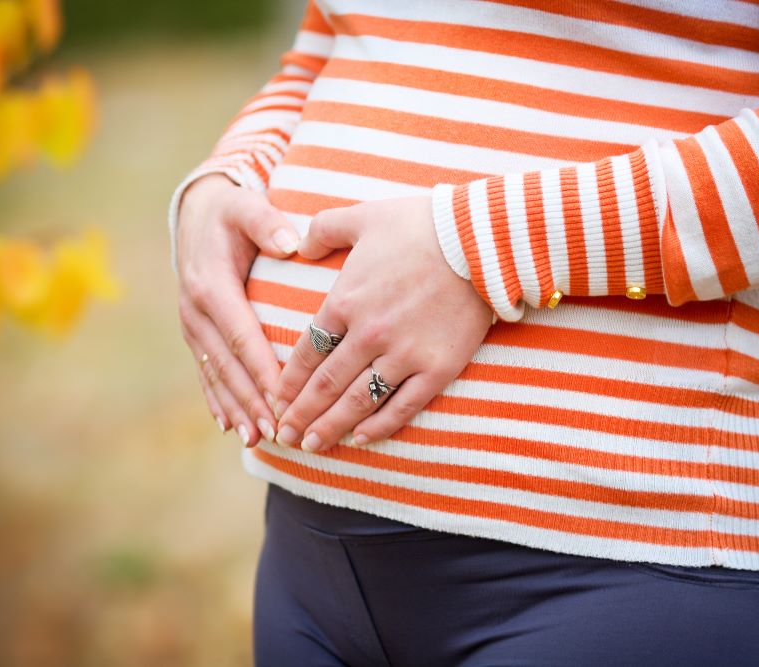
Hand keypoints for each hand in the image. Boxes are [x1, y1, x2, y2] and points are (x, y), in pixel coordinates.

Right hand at [175, 173, 298, 446]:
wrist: (195, 213)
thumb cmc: (230, 212)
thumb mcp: (246, 206)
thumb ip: (266, 222)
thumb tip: (290, 243)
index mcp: (211, 287)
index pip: (242, 337)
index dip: (262, 371)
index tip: (285, 398)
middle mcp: (196, 313)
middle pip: (229, 365)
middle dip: (253, 401)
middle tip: (278, 430)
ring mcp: (193, 326)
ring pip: (216, 375)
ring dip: (237, 408)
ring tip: (258, 438)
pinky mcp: (196, 334)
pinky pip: (207, 372)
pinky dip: (218, 400)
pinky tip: (231, 425)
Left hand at [271, 195, 493, 452]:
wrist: (481, 239)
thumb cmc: (420, 223)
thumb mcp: (362, 216)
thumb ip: (323, 230)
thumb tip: (297, 244)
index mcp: (344, 301)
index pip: (308, 352)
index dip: (288, 382)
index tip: (276, 401)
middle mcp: (368, 334)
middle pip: (325, 385)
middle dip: (300, 415)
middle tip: (282, 437)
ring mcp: (404, 354)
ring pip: (357, 402)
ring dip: (330, 428)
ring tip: (310, 447)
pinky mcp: (438, 367)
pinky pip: (403, 405)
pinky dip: (379, 426)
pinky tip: (361, 439)